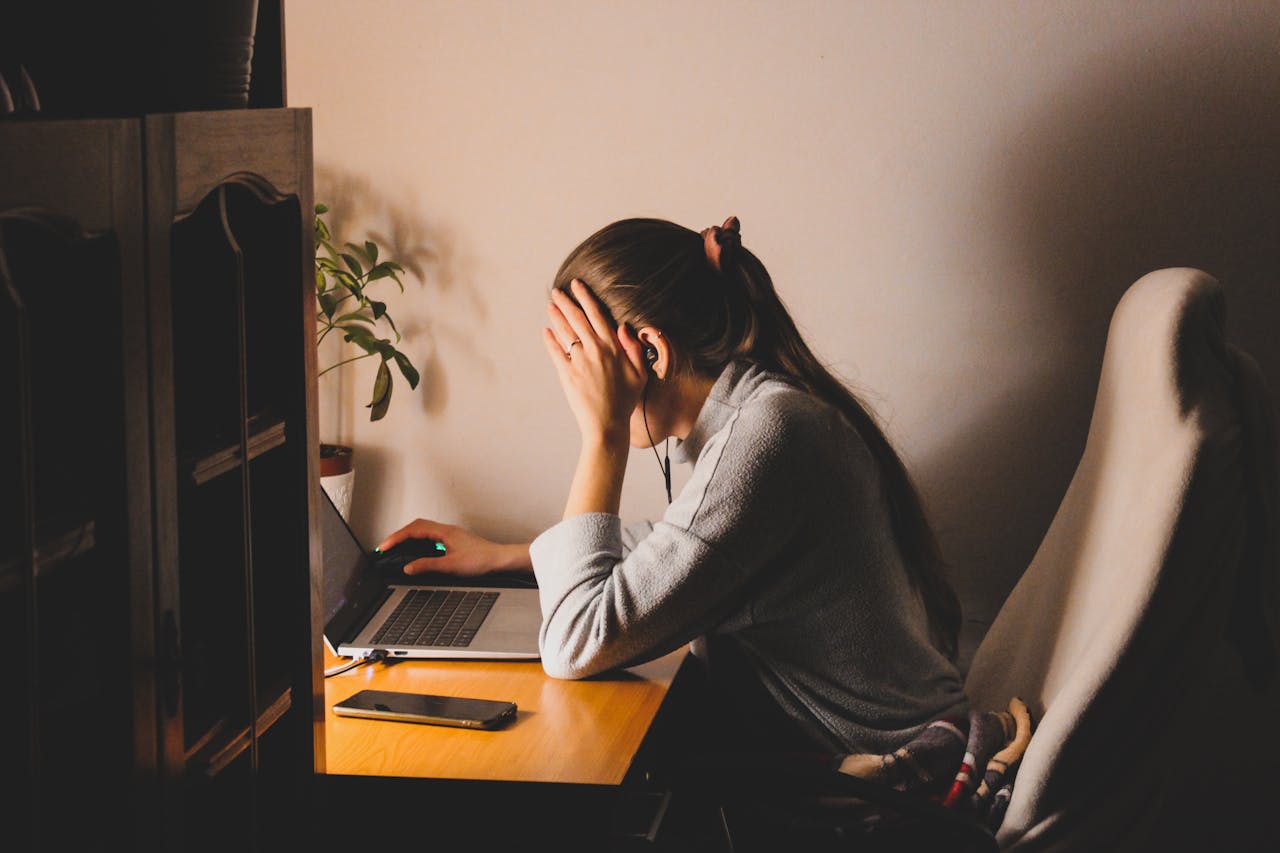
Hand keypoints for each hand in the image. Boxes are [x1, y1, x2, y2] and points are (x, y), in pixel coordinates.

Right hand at [376, 519, 530, 576]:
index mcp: (443, 532)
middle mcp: (445, 530)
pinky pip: (430, 535)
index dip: (396, 538)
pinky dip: (418, 540)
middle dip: (399, 535)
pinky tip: (417, 550)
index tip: (384, 546)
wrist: (499, 560)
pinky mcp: (453, 540)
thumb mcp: (450, 566)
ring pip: (423, 530)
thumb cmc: (481, 560)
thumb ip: (427, 565)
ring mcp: (450, 534)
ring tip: (397, 547)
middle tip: (387, 546)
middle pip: (416, 526)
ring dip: (408, 536)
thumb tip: (408, 567)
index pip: (413, 530)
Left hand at [543, 279, 646, 445]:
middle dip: (566, 302)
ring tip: (550, 305)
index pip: (597, 315)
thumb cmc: (625, 400)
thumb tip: (624, 328)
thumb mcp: (640, 374)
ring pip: (565, 332)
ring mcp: (579, 362)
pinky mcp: (566, 374)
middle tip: (557, 291)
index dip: (586, 298)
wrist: (607, 424)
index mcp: (613, 348)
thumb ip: (634, 349)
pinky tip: (546, 331)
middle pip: (577, 319)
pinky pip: (556, 352)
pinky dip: (550, 340)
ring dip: (556, 316)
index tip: (577, 285)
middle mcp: (595, 350)